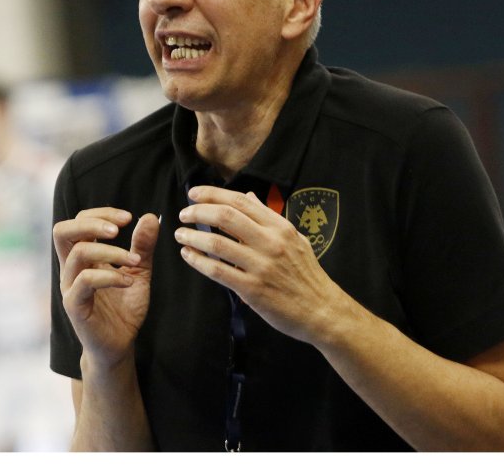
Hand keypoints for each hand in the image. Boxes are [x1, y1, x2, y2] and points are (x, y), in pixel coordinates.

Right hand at [54, 208, 158, 368]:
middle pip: (63, 231)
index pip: (79, 221)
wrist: (120, 344)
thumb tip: (151, 216)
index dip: (101, 213)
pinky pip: (85, 281)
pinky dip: (110, 276)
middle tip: (119, 228)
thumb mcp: (139, 272)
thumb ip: (143, 246)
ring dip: (111, 251)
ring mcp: (70, 287)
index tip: (128, 218)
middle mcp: (71, 268)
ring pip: (78, 253)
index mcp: (83, 257)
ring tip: (135, 261)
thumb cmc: (124, 308)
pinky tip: (128, 281)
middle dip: (92, 222)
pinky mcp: (74, 306)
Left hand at [175, 186, 342, 342]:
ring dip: (193, 237)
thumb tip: (248, 196)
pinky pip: (218, 271)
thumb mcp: (294, 239)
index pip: (241, 202)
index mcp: (280, 227)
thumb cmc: (306, 274)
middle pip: (226, 217)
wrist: (322, 310)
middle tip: (183, 214)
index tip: (194, 194)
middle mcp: (271, 242)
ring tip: (181, 234)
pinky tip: (187, 255)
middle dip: (198, 212)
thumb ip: (269, 217)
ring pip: (218, 243)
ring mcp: (261, 266)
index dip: (213, 194)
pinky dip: (198, 261)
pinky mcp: (253, 289)